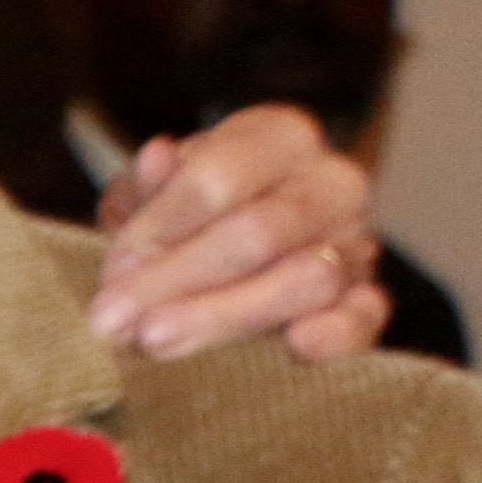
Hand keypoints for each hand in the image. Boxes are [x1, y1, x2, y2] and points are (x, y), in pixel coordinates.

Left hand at [89, 100, 383, 361]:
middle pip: (261, 232)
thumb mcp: (152, 192)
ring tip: (155, 339)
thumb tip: (158, 157)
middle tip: (114, 319)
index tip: (117, 267)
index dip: (164, 225)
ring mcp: (356, 241)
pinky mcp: (367, 298)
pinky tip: (296, 345)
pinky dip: (337, 332)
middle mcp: (329, 182)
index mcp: (278, 137)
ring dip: (225, 313)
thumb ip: (150, 184)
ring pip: (309, 277)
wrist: (224, 254)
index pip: (221, 175)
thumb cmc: (182, 217)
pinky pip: (366, 316)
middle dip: (178, 278)